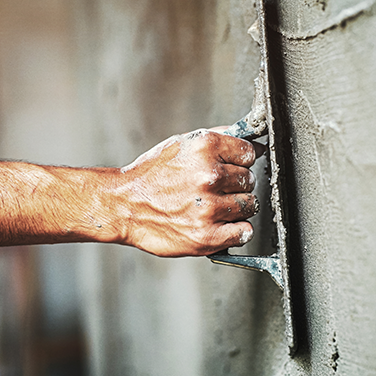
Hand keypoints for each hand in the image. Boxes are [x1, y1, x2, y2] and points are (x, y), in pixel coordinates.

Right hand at [114, 128, 263, 256]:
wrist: (123, 206)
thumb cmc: (151, 177)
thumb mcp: (181, 145)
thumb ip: (217, 139)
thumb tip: (252, 141)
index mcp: (205, 148)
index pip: (248, 152)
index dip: (240, 161)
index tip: (231, 168)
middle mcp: (209, 176)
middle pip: (249, 181)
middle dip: (235, 185)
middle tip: (214, 190)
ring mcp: (209, 208)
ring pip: (249, 206)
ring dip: (236, 208)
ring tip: (212, 207)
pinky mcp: (207, 236)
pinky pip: (244, 232)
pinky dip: (236, 231)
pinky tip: (219, 224)